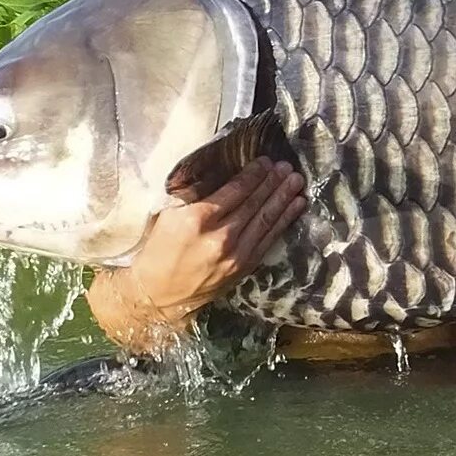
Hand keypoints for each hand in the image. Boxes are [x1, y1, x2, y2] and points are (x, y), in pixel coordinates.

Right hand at [91, 158, 305, 340]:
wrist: (158, 294)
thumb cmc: (160, 249)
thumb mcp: (169, 216)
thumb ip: (196, 195)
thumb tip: (225, 171)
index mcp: (196, 219)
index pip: (233, 191)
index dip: (253, 174)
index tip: (265, 161)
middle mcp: (219, 236)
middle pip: (253, 203)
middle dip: (273, 182)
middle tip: (288, 166)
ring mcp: (235, 254)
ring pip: (265, 219)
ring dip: (283, 198)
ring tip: (297, 181)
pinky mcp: (244, 267)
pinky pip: (269, 239)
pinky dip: (284, 220)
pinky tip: (296, 206)